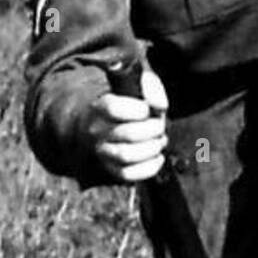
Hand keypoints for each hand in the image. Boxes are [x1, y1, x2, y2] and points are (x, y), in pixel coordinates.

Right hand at [81, 67, 168, 181]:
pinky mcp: (111, 169)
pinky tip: (156, 156)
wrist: (108, 121)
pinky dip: (149, 167)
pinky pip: (128, 174)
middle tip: (160, 125)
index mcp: (100, 106)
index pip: (113, 108)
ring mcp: (102, 151)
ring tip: (159, 140)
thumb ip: (150, 86)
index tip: (148, 109)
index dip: (138, 110)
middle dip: (153, 130)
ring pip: (126, 156)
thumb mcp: (138, 83)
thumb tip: (160, 105)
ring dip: (151, 148)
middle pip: (127, 134)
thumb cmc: (128, 101)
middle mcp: (97, 130)